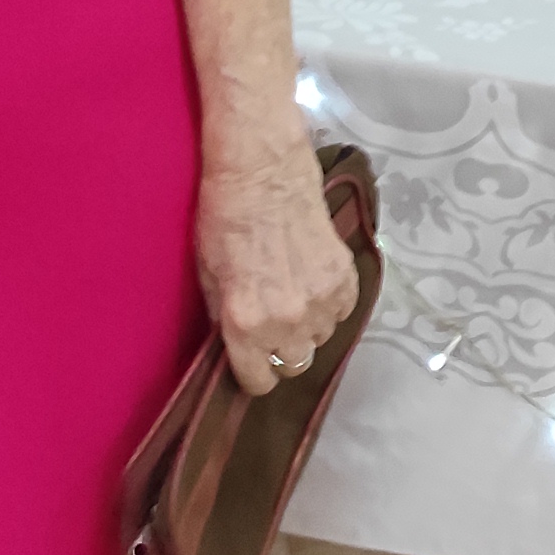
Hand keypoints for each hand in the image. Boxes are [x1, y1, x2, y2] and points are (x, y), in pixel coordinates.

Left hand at [195, 133, 355, 394]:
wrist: (263, 172)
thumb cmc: (224, 218)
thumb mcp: (208, 275)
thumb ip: (224, 319)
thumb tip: (235, 346)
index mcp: (246, 323)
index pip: (259, 382)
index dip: (253, 373)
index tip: (252, 360)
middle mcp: (287, 321)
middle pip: (294, 365)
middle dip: (281, 350)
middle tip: (272, 322)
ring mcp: (322, 301)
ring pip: (320, 338)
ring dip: (308, 325)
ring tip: (294, 293)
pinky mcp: (346, 279)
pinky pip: (342, 311)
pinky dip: (331, 303)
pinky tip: (313, 278)